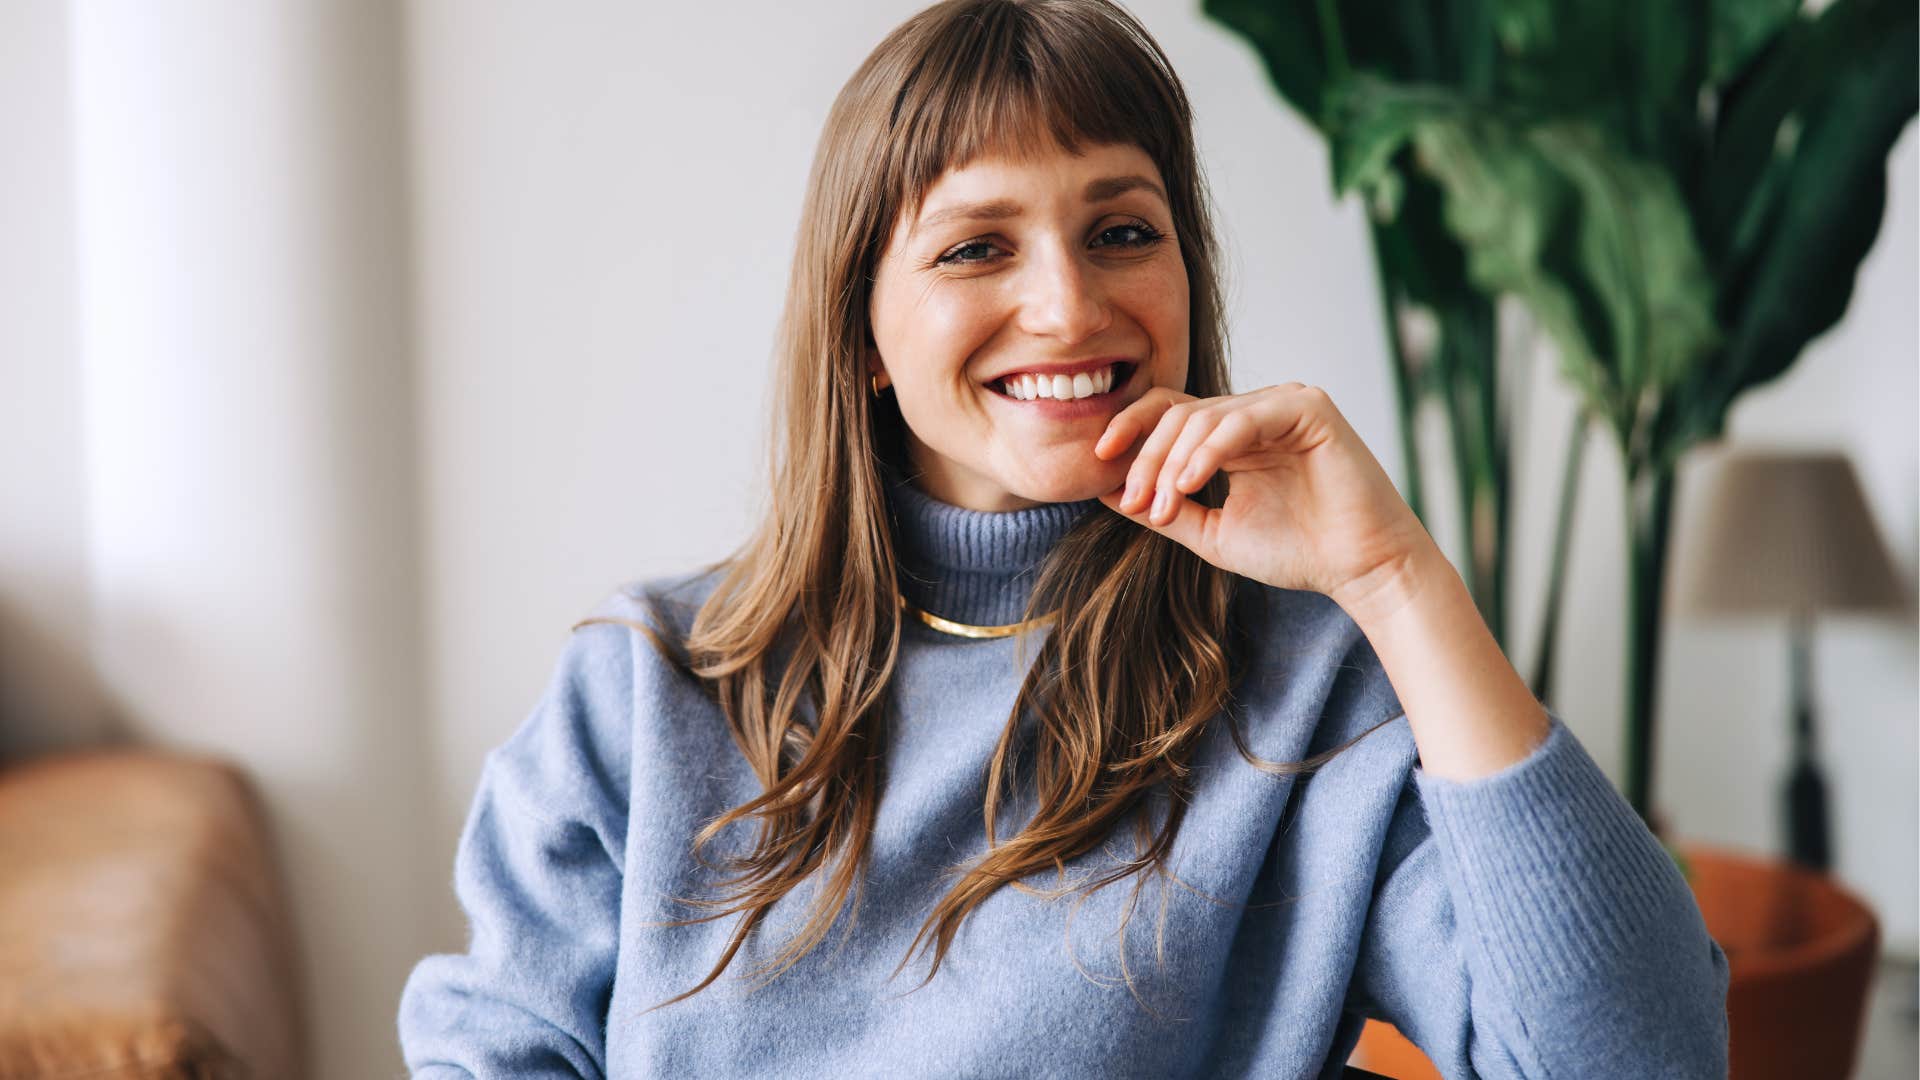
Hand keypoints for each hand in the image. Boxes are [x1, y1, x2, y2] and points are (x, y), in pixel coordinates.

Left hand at [1093, 383, 1440, 625]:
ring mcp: (1282, 403)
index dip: (1129, 431)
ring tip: (1164, 507)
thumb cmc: (1296, 551)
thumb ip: (1166, 508)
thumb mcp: (1212, 532)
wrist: (1360, 568)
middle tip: (1137, 503)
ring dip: (1172, 464)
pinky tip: (1191, 484)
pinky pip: (1242, 419)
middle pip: (1177, 413)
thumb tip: (1105, 490)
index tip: (1097, 463)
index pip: (1168, 412)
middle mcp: (1255, 411)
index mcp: (1233, 433)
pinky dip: (1209, 451)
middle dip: (1147, 458)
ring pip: (1202, 417)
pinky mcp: (1308, 407)